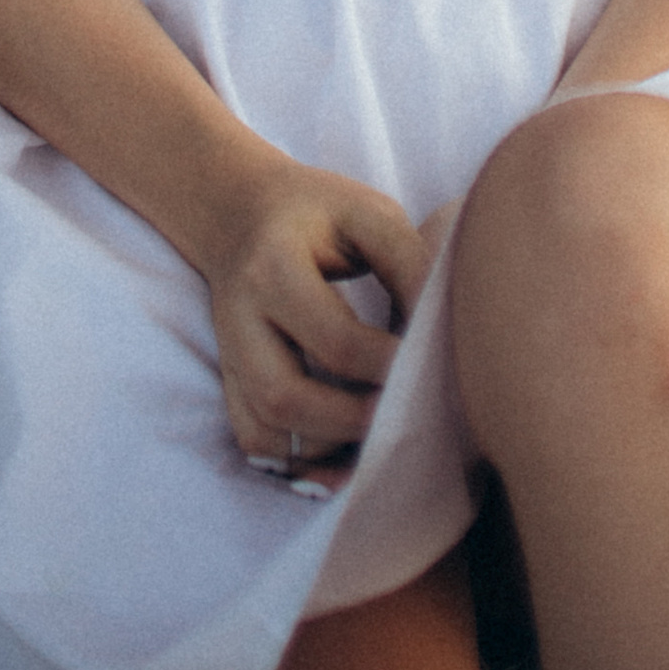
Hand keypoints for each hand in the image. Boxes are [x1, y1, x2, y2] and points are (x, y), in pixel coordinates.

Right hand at [203, 160, 428, 480]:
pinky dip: (297, 459)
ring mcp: (228, 355)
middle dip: (353, 422)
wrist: (239, 210)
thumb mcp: (368, 214)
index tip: (427, 369)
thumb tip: (439, 329)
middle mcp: (240, 319)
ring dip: (325, 450)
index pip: (334, 340)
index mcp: (274, 266)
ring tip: (378, 437)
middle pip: (285, 398)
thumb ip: (408, 262)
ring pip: (265, 431)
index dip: (386, 367)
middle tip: (405, 416)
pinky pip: (254, 440)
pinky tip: (342, 450)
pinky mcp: (230, 379)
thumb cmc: (318, 211)